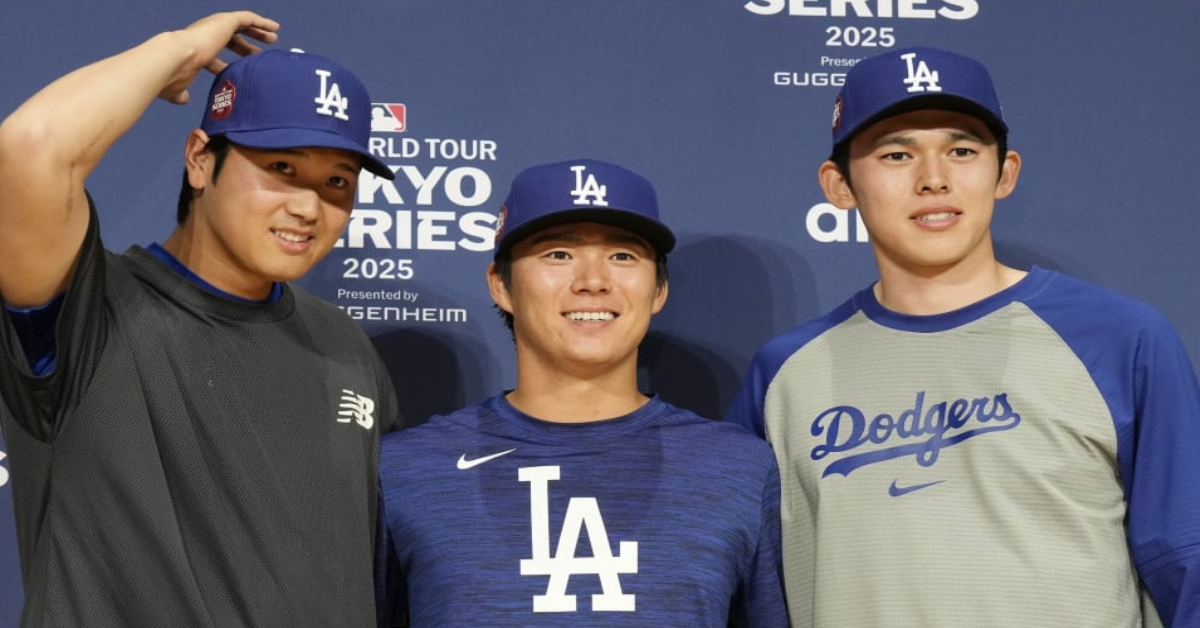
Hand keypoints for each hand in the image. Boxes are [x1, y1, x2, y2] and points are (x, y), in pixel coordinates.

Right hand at [158, 11, 279, 104]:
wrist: (175, 58)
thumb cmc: (172, 75)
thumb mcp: (177, 88)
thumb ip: (181, 93)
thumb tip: (183, 100)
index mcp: (195, 50)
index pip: (213, 55)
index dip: (226, 64)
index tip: (239, 71)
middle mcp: (205, 35)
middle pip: (230, 39)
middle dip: (246, 47)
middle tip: (259, 54)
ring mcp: (215, 26)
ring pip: (241, 25)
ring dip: (257, 32)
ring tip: (273, 39)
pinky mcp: (225, 21)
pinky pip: (248, 18)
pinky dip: (261, 22)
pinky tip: (274, 27)